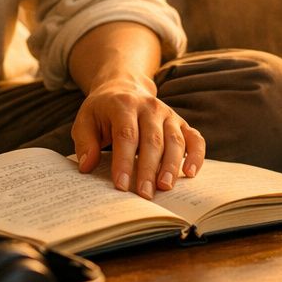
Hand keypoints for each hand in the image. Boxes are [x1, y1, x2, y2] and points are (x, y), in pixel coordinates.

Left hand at [71, 78, 205, 198]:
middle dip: (148, 169)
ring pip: (174, 141)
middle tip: (145, 195)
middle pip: (152, 140)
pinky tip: (191, 173)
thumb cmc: (103, 110)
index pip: (126, 134)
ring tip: (165, 187)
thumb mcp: (85, 120)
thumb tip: (87, 166)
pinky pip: (194, 139)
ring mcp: (168, 114)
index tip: (121, 185)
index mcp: (124, 105)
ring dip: (171, 166)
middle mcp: (149, 107)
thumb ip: (85, 142)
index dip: (124, 161)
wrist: (124, 86)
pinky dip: (196, 156)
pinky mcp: (181, 123)